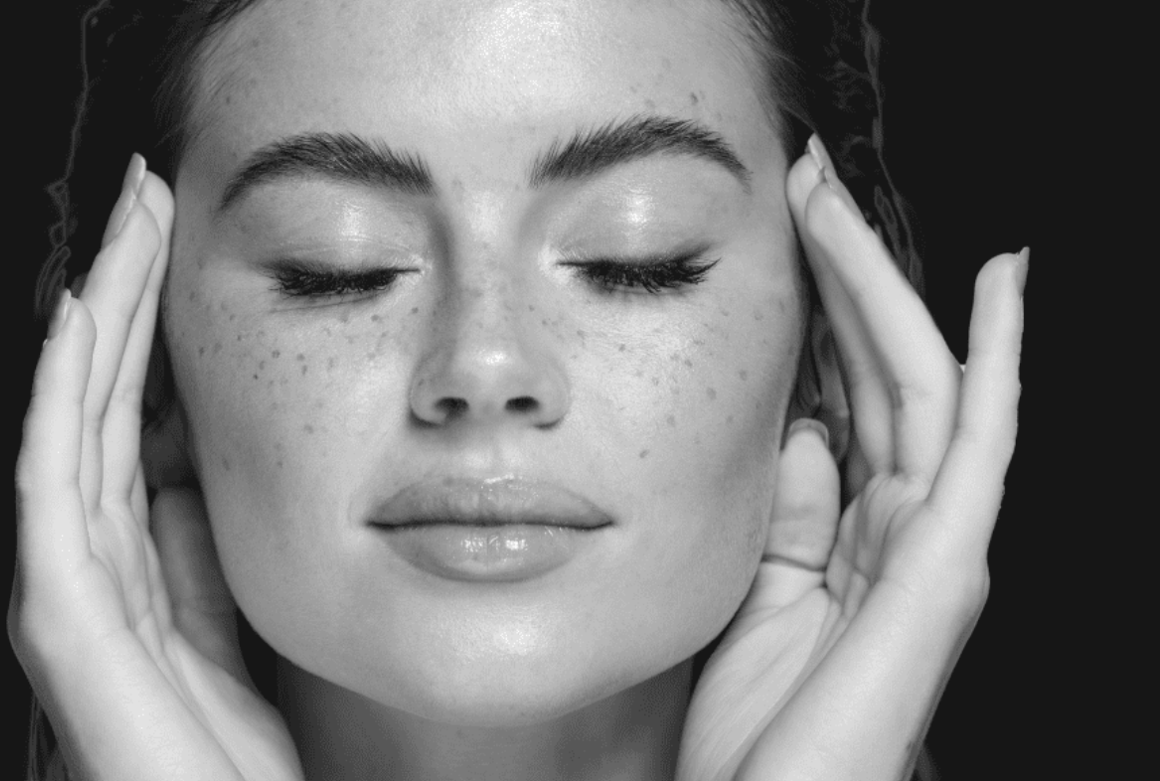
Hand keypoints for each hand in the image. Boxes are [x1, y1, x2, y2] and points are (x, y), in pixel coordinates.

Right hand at [9, 155, 303, 780]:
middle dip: (118, 293)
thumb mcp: (223, 628)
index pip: (124, 418)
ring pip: (72, 420)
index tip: (168, 240)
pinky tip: (76, 326)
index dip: (141, 327)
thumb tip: (184, 467)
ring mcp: (59, 587)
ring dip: (95, 317)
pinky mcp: (57, 613)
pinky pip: (53, 480)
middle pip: (94, 401)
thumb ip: (195, 554)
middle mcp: (76, 564)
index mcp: (117, 567)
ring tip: (124, 226)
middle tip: (144, 192)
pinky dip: (59, 396)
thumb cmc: (218, 765)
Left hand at [679, 138, 1025, 780]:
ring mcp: (935, 546)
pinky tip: (1001, 287)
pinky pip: (977, 442)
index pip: (848, 398)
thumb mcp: (758, 596)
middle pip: (884, 373)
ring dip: (883, 284)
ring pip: (922, 382)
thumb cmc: (761, 733)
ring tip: (842, 199)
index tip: (783, 232)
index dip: (822, 312)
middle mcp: (908, 531)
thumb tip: (804, 430)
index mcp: (858, 539)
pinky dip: (995, 358)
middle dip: (848, 273)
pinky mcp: (946, 566)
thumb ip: (789, 516)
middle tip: (808, 182)